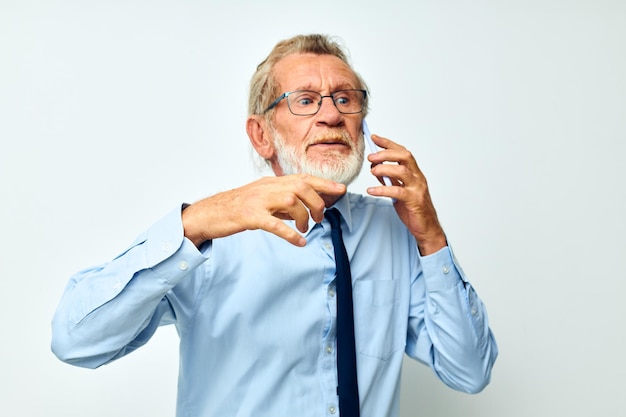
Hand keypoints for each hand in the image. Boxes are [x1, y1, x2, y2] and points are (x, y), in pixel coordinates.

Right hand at [182, 174, 345, 247]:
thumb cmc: (235, 208)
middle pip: (301, 187)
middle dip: (317, 203)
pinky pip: (275, 223)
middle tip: (319, 219)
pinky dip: (290, 233)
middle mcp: (266, 187)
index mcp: (270, 182)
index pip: (302, 178)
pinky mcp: (250, 216)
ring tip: (305, 230)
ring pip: (291, 201)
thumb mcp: (262, 201)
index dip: (323, 183)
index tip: (340, 189)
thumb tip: (302, 211)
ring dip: (304, 217)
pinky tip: (300, 242)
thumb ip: (281, 204)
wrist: (208, 213)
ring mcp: (258, 200)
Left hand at [366, 134, 446, 254]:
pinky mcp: (414, 200)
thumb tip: (376, 169)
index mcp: (415, 173)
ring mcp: (417, 188)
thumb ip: (390, 179)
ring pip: (402, 171)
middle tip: (371, 157)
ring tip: (372, 171)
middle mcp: (418, 177)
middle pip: (404, 156)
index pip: (402, 152)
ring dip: (384, 168)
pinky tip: (371, 190)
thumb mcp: (399, 191)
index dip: (388, 143)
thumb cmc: (414, 210)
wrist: (426, 228)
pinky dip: (382, 189)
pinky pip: (397, 191)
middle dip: (386, 153)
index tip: (374, 138)